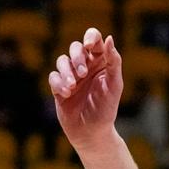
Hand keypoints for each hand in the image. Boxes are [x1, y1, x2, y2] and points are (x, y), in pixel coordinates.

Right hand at [48, 28, 122, 150]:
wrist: (92, 132)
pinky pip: (53, 76)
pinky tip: (66, 93)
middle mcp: (85, 66)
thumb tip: (109, 38)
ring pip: (62, 60)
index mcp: (101, 62)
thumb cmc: (107, 108)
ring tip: (73, 86)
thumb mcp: (114, 84)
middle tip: (83, 73)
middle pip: (75, 47)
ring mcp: (71, 76)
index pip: (94, 39)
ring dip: (66, 71)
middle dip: (77, 57)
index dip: (90, 37)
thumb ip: (114, 62)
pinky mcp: (59, 87)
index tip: (89, 46)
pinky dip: (58, 82)